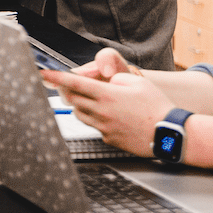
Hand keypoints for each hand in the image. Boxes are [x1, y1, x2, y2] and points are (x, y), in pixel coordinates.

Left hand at [41, 48, 169, 155]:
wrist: (169, 134)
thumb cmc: (157, 106)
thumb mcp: (137, 82)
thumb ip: (116, 79)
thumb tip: (105, 83)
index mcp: (107, 95)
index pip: (74, 84)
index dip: (56, 77)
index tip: (43, 73)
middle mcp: (101, 112)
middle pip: (73, 100)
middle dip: (68, 92)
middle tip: (70, 86)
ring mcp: (104, 127)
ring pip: (81, 114)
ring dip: (82, 106)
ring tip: (97, 101)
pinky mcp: (108, 139)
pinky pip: (95, 127)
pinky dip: (96, 119)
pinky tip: (112, 117)